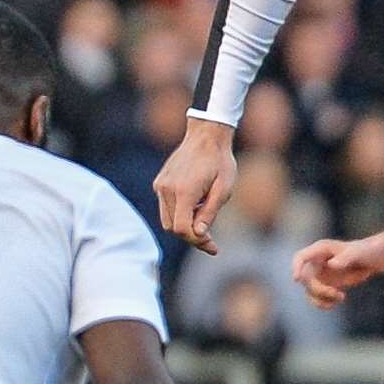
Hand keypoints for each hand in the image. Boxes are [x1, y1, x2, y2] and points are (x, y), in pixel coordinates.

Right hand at [154, 121, 237, 253]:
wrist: (207, 136)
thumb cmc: (221, 162)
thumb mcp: (224, 190)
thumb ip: (209, 213)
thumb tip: (198, 234)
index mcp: (184, 191)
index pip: (182, 229)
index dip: (197, 241)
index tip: (213, 246)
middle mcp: (167, 189)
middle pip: (173, 228)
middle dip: (191, 237)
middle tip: (211, 241)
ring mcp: (161, 185)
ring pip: (167, 220)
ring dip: (185, 225)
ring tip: (205, 217)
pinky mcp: (159, 182)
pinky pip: (166, 207)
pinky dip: (179, 214)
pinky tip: (197, 206)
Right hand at [293, 236, 383, 308]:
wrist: (375, 258)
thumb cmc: (367, 250)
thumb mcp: (358, 253)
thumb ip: (346, 258)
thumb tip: (331, 265)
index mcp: (320, 250)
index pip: (300, 257)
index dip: (295, 267)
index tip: (297, 279)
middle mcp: (317, 262)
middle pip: (306, 280)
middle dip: (320, 290)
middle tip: (338, 295)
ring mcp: (320, 274)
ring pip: (310, 291)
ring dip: (322, 299)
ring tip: (341, 297)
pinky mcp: (326, 285)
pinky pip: (318, 298)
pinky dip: (325, 303)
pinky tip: (338, 301)